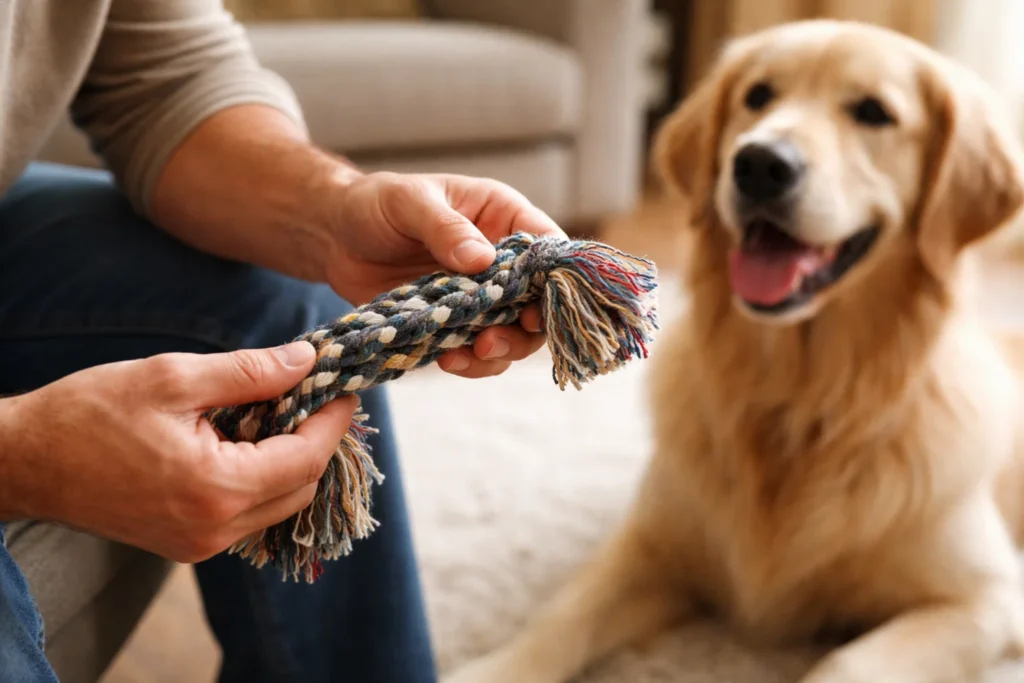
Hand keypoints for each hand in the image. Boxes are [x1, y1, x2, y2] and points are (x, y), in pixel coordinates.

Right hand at [0, 342, 355, 562]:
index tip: (344, 387)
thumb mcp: (174, 377)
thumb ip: (250, 372)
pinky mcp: (187, 545)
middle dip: (317, 439)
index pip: (308, 457)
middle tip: (314, 394)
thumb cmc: (89, 413)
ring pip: (279, 503)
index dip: (334, 419)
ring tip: (280, 412)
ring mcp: (201, 544)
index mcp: (216, 488)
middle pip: (301, 485)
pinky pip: (248, 513)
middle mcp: (215, 528)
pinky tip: (248, 440)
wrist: (26, 461)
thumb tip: (305, 361)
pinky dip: (262, 478)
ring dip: (291, 459)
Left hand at [322, 171, 568, 378]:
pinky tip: (447, 360)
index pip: (547, 247)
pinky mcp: (454, 322)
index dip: (553, 281)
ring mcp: (479, 295)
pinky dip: (469, 361)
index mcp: (502, 216)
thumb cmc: (375, 203)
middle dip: (526, 328)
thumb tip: (482, 259)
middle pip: (539, 301)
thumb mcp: (408, 202)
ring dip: (500, 351)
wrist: (334, 236)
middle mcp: (500, 259)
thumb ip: (445, 227)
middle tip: (493, 341)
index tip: (537, 308)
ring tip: (470, 354)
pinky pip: (477, 350)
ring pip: (514, 333)